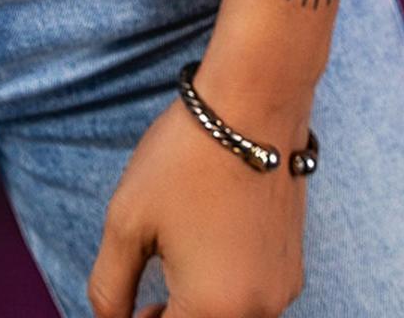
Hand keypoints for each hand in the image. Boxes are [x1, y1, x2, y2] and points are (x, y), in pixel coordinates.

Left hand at [88, 75, 311, 317]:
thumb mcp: (126, 222)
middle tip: (141, 303)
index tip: (128, 309)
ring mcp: (281, 291)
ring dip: (198, 309)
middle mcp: (256, 311)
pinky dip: (226, 290)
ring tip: (173, 266)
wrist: (251, 106)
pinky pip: (252, 299)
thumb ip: (110, 288)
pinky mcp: (293, 267)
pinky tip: (207, 248)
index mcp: (212, 309)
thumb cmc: (184, 159)